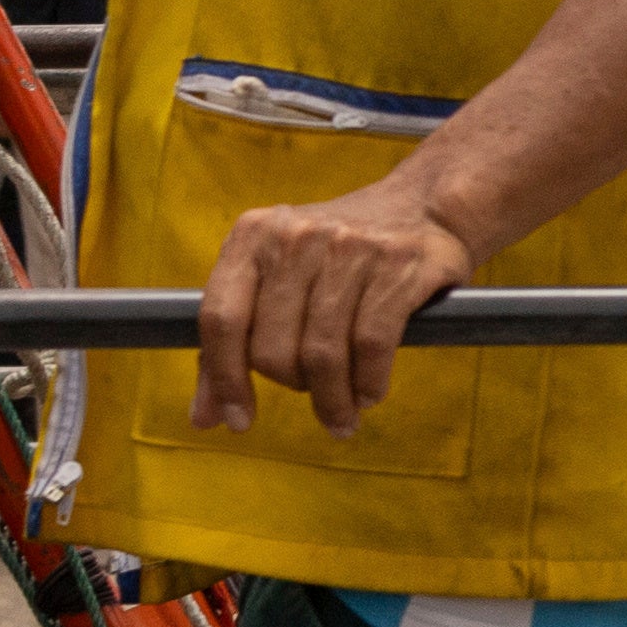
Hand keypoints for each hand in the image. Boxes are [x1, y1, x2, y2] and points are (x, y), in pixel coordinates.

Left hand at [192, 168, 475, 436]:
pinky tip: (369, 393)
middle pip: (273, 348)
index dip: (225, 379)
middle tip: (311, 393)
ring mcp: (349, 248)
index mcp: (253, 235)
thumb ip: (233, 346)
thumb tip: (204, 419)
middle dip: (292, 386)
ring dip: (332, 400)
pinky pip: (372, 345)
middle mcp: (296, 236)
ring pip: (323, 354)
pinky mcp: (398, 265)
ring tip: (341, 414)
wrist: (422, 206)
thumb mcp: (276, 281)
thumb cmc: (335, 257)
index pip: (220, 319)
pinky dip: (368, 383)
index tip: (240, 421)